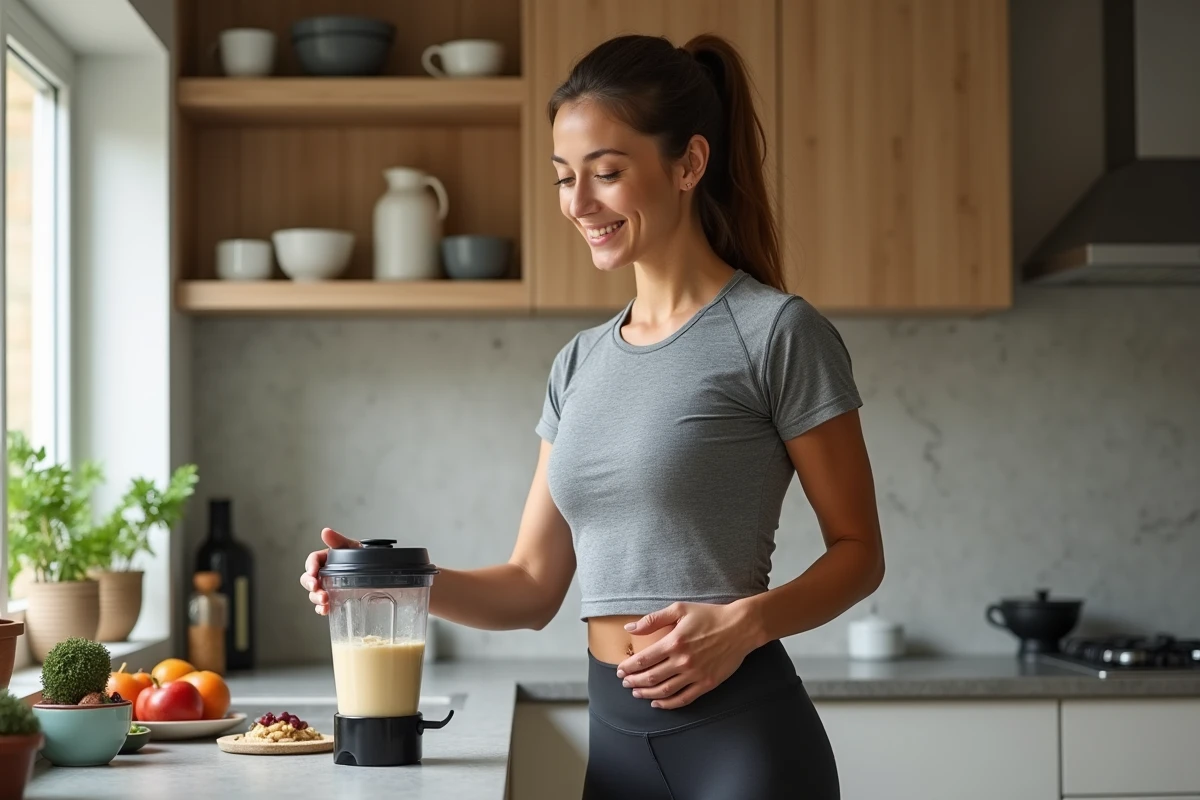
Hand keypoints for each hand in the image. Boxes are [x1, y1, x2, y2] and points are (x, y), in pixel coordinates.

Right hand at [299, 528, 359, 614]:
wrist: (377, 571)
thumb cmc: (363, 556)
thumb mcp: (352, 547)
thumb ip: (338, 541)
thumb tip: (326, 532)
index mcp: (326, 559)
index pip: (313, 561)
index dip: (310, 566)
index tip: (313, 572)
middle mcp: (324, 573)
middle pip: (309, 579)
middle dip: (310, 584)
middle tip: (316, 587)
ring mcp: (328, 587)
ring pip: (314, 593)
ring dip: (316, 598)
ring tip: (324, 601)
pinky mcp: (333, 600)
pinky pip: (323, 606)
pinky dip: (321, 609)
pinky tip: (325, 610)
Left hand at [616, 601, 759, 709]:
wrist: (740, 627)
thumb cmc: (709, 615)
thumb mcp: (680, 609)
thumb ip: (654, 619)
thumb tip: (629, 628)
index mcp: (673, 642)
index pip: (643, 660)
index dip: (629, 667)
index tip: (620, 670)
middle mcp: (682, 661)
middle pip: (651, 677)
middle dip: (634, 681)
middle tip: (625, 682)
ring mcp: (695, 674)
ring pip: (664, 690)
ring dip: (647, 694)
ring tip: (636, 692)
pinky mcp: (707, 684)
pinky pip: (683, 699)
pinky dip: (668, 704)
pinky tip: (657, 703)